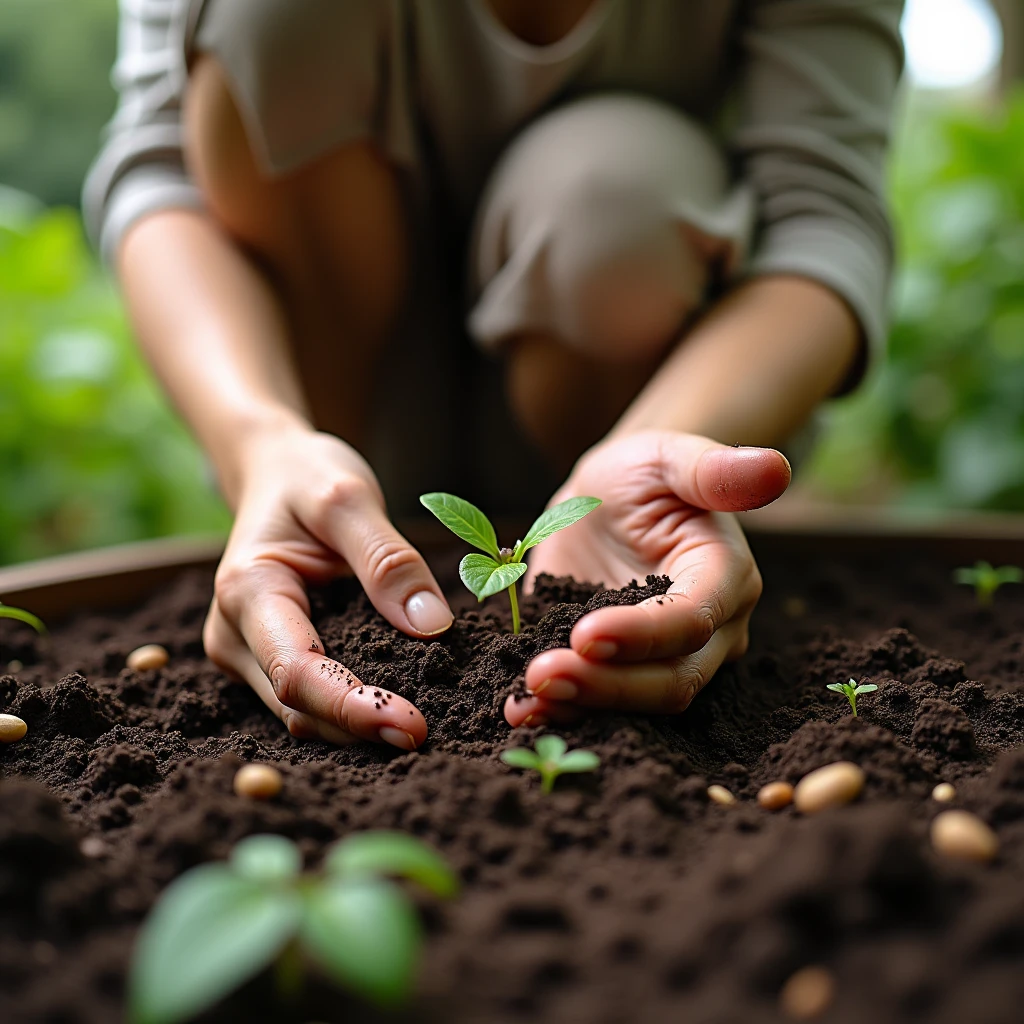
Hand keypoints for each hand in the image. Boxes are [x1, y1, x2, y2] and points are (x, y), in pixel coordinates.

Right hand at [204, 425, 453, 747]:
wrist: (275, 471)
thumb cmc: (306, 476)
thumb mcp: (348, 498)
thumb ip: (387, 559)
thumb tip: (432, 627)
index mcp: (247, 592)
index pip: (298, 673)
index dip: (354, 707)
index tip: (413, 725)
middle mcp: (233, 634)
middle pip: (297, 707)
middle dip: (361, 728)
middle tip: (432, 735)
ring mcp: (246, 653)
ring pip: (302, 714)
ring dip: (358, 726)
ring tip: (425, 725)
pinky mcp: (268, 658)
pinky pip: (310, 698)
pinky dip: (352, 708)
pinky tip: (398, 706)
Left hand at [504, 431, 789, 725]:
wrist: (607, 501)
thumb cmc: (642, 473)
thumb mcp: (666, 456)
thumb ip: (713, 469)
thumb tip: (776, 468)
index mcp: (727, 576)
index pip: (692, 620)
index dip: (642, 634)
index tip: (585, 633)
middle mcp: (713, 631)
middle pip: (672, 679)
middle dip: (606, 684)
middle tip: (541, 676)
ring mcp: (672, 659)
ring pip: (640, 703)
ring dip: (582, 707)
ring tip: (523, 704)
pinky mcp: (630, 672)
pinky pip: (605, 703)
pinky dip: (564, 710)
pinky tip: (520, 709)